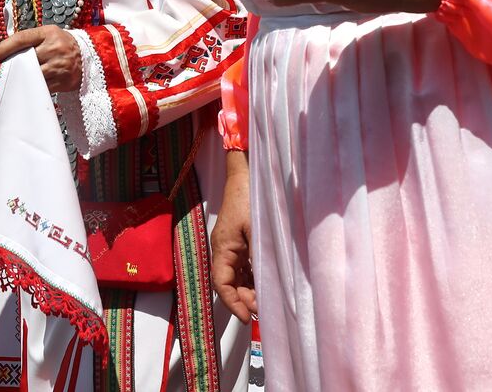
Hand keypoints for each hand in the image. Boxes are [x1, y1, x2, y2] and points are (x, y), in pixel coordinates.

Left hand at [0, 26, 80, 91]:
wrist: (88, 57)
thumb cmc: (61, 43)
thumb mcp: (48, 35)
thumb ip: (29, 40)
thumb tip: (2, 51)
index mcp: (48, 33)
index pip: (21, 39)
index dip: (2, 49)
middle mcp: (54, 48)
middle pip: (24, 59)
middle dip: (9, 66)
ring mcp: (59, 66)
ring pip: (31, 75)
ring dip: (18, 78)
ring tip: (9, 79)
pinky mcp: (62, 81)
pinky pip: (41, 87)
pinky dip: (31, 87)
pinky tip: (24, 86)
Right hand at [210, 151, 255, 321]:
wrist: (249, 174)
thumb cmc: (251, 199)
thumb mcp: (258, 230)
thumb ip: (260, 258)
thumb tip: (266, 286)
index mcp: (223, 248)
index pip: (221, 284)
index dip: (233, 303)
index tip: (248, 317)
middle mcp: (224, 249)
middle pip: (230, 283)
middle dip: (245, 299)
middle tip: (265, 310)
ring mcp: (232, 245)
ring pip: (238, 276)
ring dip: (251, 289)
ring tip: (269, 301)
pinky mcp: (241, 241)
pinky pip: (244, 266)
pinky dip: (254, 277)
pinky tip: (269, 283)